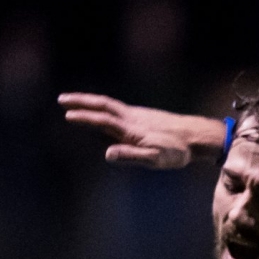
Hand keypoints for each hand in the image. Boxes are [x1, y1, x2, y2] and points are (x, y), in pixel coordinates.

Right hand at [58, 92, 223, 168]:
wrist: (196, 135)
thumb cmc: (177, 151)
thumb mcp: (155, 159)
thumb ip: (131, 155)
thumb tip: (107, 154)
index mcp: (131, 128)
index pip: (103, 120)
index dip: (85, 118)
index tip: (68, 115)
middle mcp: (132, 117)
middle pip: (103, 105)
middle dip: (81, 102)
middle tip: (62, 100)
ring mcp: (137, 114)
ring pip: (109, 104)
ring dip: (91, 102)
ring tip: (75, 102)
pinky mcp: (143, 115)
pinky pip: (117, 107)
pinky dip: (103, 105)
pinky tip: (102, 110)